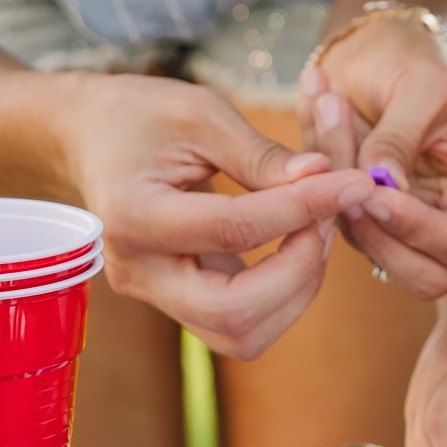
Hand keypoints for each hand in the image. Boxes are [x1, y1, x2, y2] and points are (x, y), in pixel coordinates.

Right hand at [56, 73, 376, 359]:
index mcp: (133, 215)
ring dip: (297, 290)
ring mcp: (154, 293)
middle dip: (300, 270)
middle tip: (331, 217)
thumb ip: (262, 154)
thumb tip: (326, 177)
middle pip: (234, 313)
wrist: (92, 137)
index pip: (233, 229)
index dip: (303, 208)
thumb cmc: (144, 114)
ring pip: (241, 333)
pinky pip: (238, 322)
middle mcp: (137, 271)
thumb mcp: (202, 113)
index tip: (354, 181)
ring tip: (318, 228)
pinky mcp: (175, 300)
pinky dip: (281, 292)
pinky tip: (298, 242)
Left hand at [297, 9, 446, 297]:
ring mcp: (417, 225)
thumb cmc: (416, 62)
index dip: (417, 227)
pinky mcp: (376, 222)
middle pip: (426, 272)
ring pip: (378, 253)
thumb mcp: (420, 85)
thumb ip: (400, 136)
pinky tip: (317, 124)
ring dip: (340, 205)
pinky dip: (321, 188)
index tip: (373, 194)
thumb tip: (383, 184)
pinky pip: (344, 227)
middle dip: (378, 232)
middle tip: (342, 186)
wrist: (380, 52)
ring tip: (328, 124)